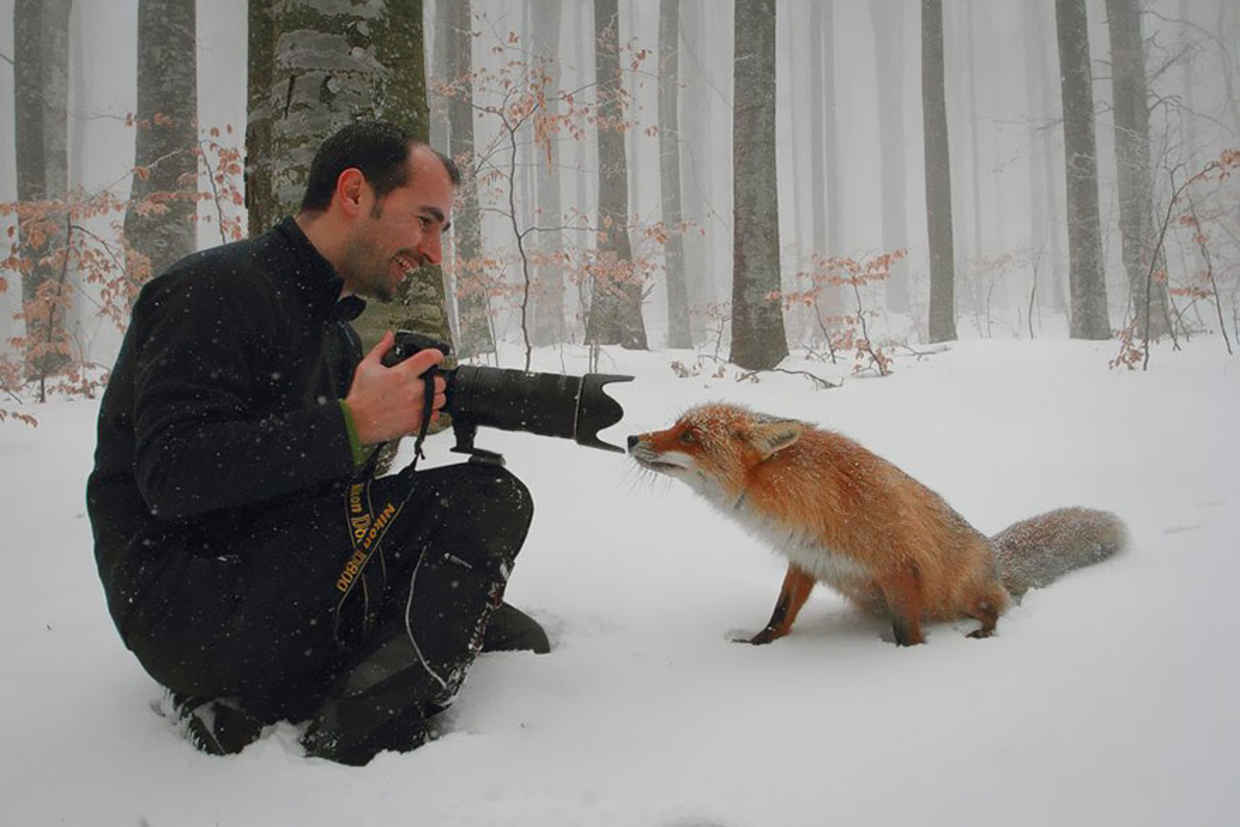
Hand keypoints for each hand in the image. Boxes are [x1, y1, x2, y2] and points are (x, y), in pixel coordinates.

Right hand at [344, 330, 446, 444]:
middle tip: (426, 380)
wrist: (355, 421)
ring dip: (435, 395)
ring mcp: (416, 407)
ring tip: (423, 395)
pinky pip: (435, 414)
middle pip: (440, 380)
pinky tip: (420, 407)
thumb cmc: (360, 396)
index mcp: (402, 374)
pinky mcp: (416, 421)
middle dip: (435, 379)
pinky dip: (432, 411)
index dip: (436, 354)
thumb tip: (390, 337)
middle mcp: (412, 390)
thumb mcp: (367, 366)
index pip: (430, 357)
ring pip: (441, 399)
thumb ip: (382, 348)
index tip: (435, 356)